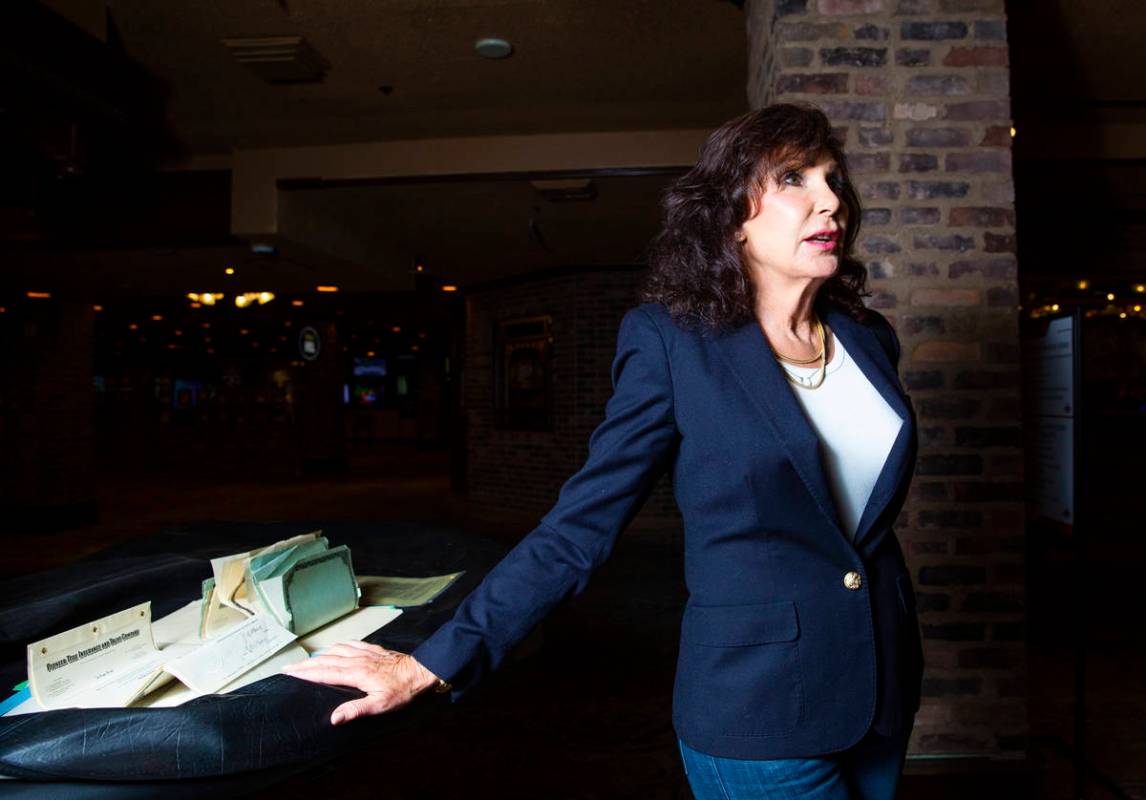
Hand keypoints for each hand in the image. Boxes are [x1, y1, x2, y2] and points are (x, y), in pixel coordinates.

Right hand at [281, 641, 441, 724]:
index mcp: (356, 674)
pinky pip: (352, 644)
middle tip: (290, 666)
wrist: (421, 671)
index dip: (305, 673)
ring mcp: (365, 653)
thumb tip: (334, 718)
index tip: (290, 672)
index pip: (324, 673)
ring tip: (308, 660)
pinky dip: (339, 646)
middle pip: (326, 660)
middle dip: (306, 664)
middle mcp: (358, 660)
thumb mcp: (380, 705)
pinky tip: (337, 647)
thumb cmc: (403, 689)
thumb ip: (356, 710)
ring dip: (320, 655)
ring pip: (337, 650)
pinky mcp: (374, 650)